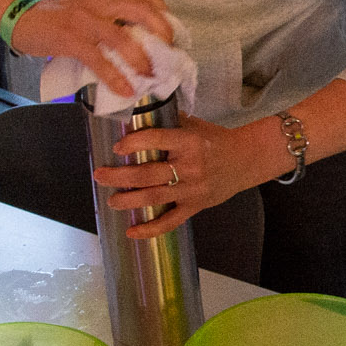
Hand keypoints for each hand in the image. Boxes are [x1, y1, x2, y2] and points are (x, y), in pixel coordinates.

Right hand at [11, 0, 175, 92]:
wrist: (23, 16)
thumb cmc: (60, 18)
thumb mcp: (92, 10)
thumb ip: (114, 20)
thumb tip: (142, 47)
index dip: (165, 19)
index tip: (173, 39)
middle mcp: (100, 2)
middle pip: (142, 11)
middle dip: (161, 34)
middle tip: (168, 56)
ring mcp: (85, 19)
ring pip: (122, 36)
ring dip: (140, 59)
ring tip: (150, 76)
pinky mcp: (71, 38)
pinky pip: (98, 59)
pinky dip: (114, 76)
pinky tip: (125, 89)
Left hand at [93, 116, 260, 238]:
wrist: (245, 159)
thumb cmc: (215, 140)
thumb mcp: (194, 125)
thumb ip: (168, 122)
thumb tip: (136, 114)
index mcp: (189, 142)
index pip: (156, 140)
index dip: (134, 144)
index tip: (117, 147)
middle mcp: (190, 167)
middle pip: (148, 174)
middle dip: (120, 176)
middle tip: (100, 175)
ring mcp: (192, 190)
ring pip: (155, 198)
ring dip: (129, 200)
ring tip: (111, 200)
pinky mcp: (195, 206)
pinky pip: (170, 222)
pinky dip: (150, 229)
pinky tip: (132, 231)